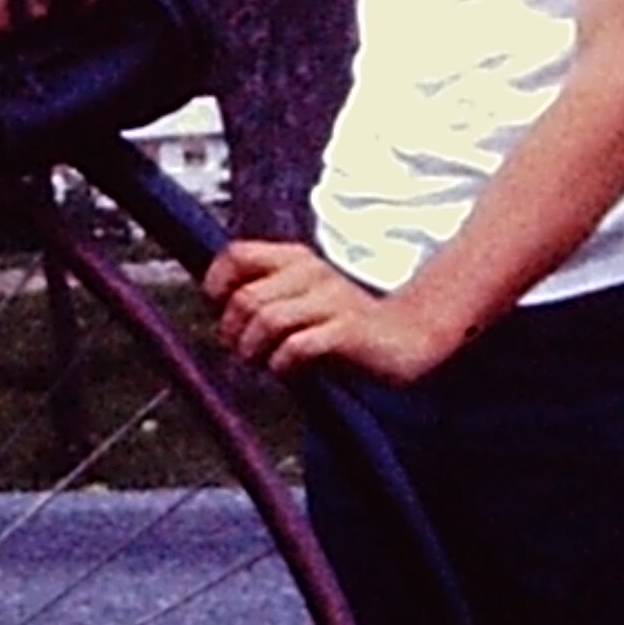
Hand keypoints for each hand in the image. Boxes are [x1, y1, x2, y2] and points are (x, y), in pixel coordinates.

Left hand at [202, 238, 463, 383]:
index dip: (216, 284)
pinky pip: (298, 345)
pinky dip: (282, 363)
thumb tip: (219, 309)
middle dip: (232, 331)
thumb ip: (266, 294)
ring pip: (267, 320)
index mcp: (296, 259)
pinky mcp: (347, 330)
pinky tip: (287, 370)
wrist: (407, 336)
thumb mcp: (302, 299)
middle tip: (242, 350)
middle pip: (246, 297)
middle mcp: (312, 272)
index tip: (220, 311)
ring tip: (261, 362)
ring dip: (253, 350)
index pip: (237, 255)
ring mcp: (331, 300)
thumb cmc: (344, 324)